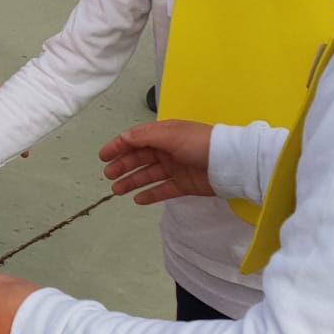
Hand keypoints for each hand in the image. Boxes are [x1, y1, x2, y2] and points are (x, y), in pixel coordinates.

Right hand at [100, 120, 214, 204]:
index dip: (118, 146)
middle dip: (122, 165)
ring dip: (132, 181)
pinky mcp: (184, 185)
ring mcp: (176, 168)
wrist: (231, 163)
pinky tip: (137, 199)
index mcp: (164, 134)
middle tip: (108, 175)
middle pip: (140, 158)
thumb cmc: (200, 144)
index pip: (136, 139)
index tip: (103, 157)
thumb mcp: (170, 134)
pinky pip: (163, 190)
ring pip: (148, 175)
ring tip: (117, 190)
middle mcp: (168, 150)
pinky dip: (150, 194)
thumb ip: (144, 136)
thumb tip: (123, 137)